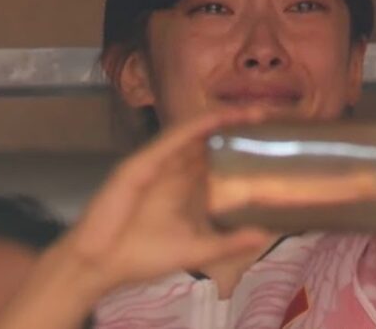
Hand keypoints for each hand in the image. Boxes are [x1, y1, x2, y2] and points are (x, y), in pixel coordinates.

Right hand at [63, 109, 272, 293]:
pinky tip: (218, 118)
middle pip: (211, 139)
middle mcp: (175, 170)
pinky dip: (196, 126)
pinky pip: (173, 138)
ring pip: (195, 132)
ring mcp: (159, 163)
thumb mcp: (197, 250)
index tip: (274, 138)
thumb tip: (265, 236)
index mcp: (187, 187)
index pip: (219, 157)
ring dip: (224, 118)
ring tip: (255, 111)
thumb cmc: (142, 256)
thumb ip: (229, 243)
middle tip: (274, 115)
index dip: (243, 144)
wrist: (101, 264)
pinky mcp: (142, 162)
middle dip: (240, 125)